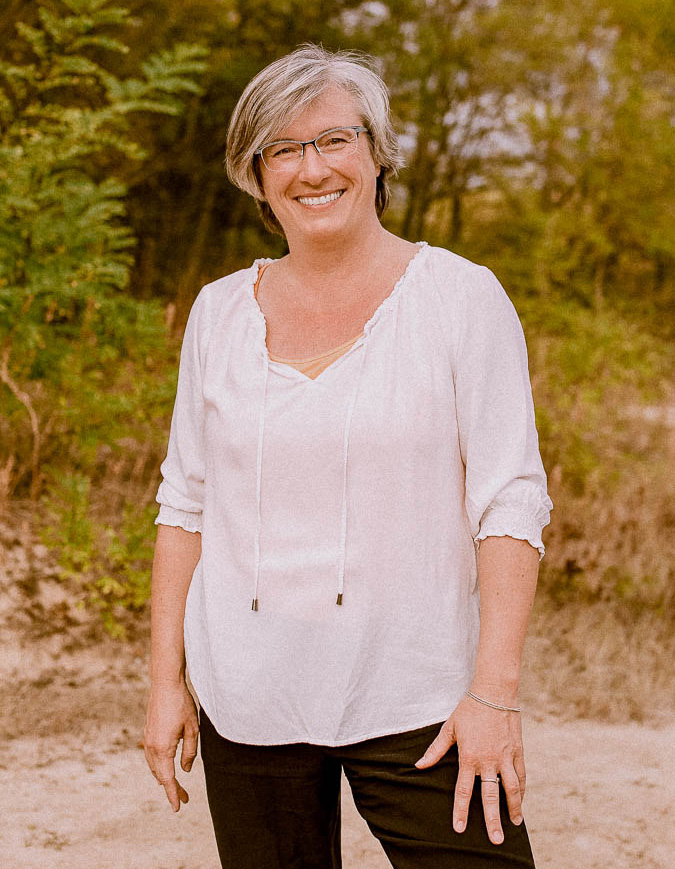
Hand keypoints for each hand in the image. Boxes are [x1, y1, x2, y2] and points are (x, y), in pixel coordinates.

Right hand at [143, 682, 198, 811]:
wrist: (165, 684)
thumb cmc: (181, 704)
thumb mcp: (192, 728)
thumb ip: (190, 751)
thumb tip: (186, 769)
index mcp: (162, 748)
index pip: (168, 779)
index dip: (173, 794)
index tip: (178, 807)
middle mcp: (151, 747)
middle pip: (160, 775)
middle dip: (172, 788)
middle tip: (184, 798)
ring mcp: (147, 740)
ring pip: (154, 767)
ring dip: (164, 778)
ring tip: (176, 787)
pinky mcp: (148, 733)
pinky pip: (151, 757)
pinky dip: (158, 767)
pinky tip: (164, 769)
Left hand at [415, 694, 524, 844]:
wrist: (494, 692)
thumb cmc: (469, 709)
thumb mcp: (449, 728)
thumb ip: (436, 750)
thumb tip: (419, 765)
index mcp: (469, 757)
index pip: (464, 790)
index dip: (461, 811)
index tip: (460, 828)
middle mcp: (489, 760)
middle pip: (491, 797)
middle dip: (493, 820)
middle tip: (495, 840)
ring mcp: (506, 757)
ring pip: (512, 789)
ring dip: (514, 808)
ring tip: (515, 825)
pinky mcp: (518, 751)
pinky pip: (521, 775)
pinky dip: (522, 790)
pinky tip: (521, 802)